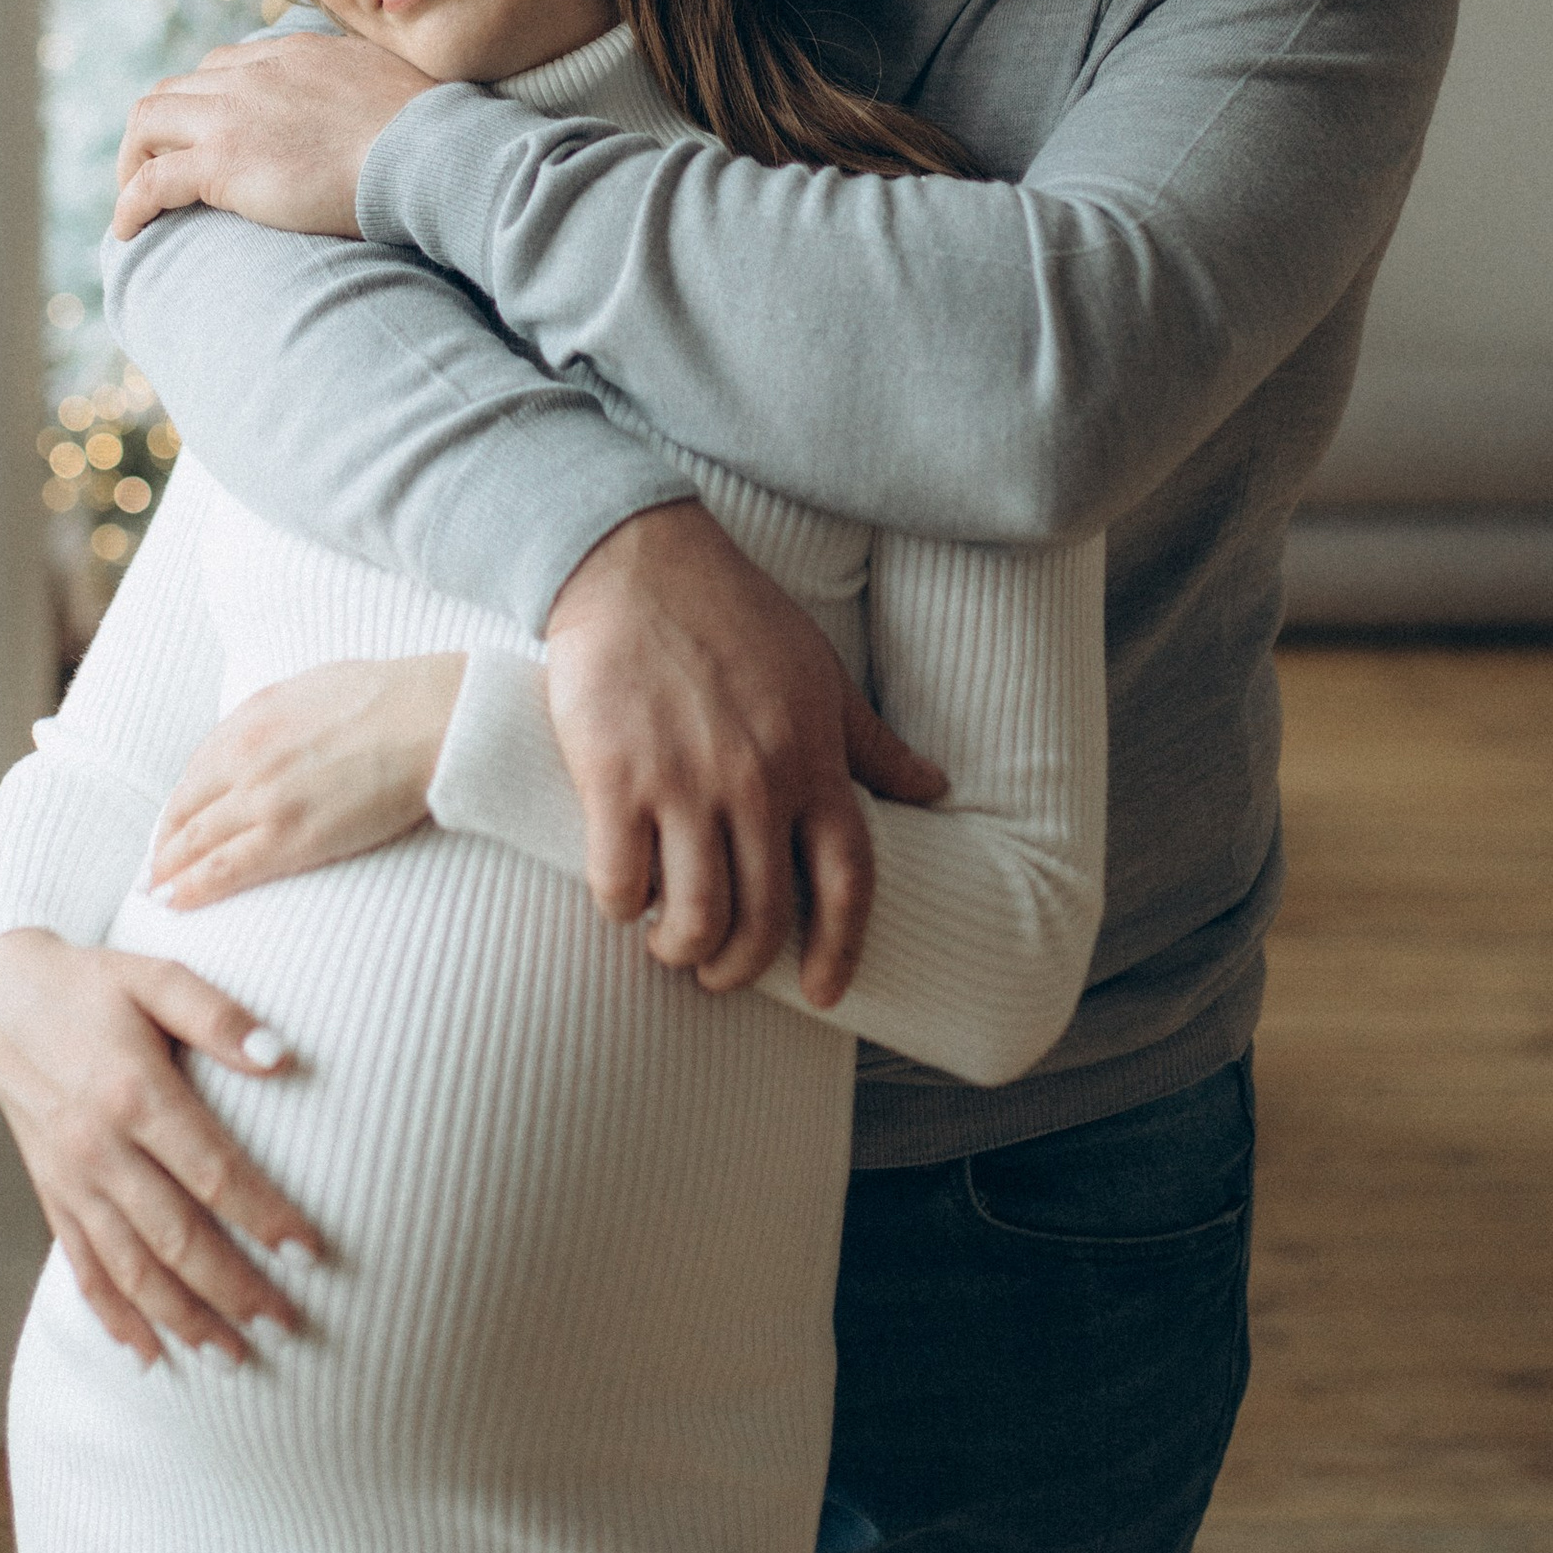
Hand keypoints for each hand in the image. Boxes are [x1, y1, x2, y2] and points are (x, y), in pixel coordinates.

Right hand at [0, 930, 322, 1365]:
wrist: (2, 998)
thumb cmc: (93, 984)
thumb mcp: (156, 977)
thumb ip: (219, 1018)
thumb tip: (282, 1058)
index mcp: (135, 1093)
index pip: (213, 1173)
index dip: (264, 1218)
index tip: (311, 1254)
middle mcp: (100, 1149)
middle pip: (176, 1238)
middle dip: (234, 1289)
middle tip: (288, 1323)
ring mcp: (71, 1180)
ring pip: (130, 1269)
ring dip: (182, 1319)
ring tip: (232, 1358)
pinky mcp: (51, 1195)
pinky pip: (82, 1269)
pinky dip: (113, 1317)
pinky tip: (146, 1353)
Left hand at [113, 31, 431, 241]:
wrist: (427, 151)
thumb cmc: (429, 134)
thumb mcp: (392, 86)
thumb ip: (363, 86)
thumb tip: (377, 109)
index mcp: (294, 53)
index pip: (223, 66)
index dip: (203, 101)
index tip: (203, 137)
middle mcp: (253, 74)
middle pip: (176, 89)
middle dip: (156, 130)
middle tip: (156, 170)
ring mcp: (232, 116)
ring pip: (148, 123)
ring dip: (132, 161)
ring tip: (134, 201)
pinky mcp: (222, 163)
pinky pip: (151, 182)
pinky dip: (131, 205)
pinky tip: (127, 232)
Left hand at [149, 654, 466, 908]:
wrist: (431, 718)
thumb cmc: (392, 698)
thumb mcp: (316, 688)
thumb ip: (284, 716)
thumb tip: (278, 732)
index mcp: (252, 717)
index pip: (197, 770)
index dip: (180, 804)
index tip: (174, 824)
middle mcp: (244, 755)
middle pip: (185, 808)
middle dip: (165, 841)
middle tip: (153, 867)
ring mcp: (263, 798)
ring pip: (195, 842)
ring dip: (168, 870)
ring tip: (155, 891)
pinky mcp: (288, 837)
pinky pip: (223, 869)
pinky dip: (191, 887)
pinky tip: (174, 902)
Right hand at [544, 503, 948, 1003]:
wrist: (637, 560)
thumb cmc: (733, 615)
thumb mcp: (820, 674)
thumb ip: (872, 742)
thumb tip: (936, 787)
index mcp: (814, 761)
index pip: (849, 881)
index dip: (842, 949)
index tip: (828, 992)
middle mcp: (758, 782)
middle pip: (765, 920)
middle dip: (741, 966)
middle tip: (719, 971)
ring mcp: (685, 783)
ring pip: (696, 917)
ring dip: (682, 951)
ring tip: (669, 945)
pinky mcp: (615, 776)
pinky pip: (620, 882)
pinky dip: (621, 907)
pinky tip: (621, 896)